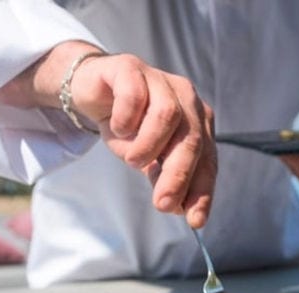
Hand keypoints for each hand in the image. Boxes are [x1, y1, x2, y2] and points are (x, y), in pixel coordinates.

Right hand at [69, 50, 217, 227]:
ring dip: (148, 146)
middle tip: (162, 203)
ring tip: (133, 160)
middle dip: (178, 176)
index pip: (207, 161)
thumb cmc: (127, 126)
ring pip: (167, 116)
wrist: (91, 90)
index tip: (195, 220)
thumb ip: (163, 176)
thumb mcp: (147, 158)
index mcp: (197, 123)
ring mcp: (161, 80)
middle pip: (191, 140)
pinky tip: (118, 128)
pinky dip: (126, 118)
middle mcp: (186, 99)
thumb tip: (177, 207)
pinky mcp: (131, 68)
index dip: (202, 191)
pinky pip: (134, 96)